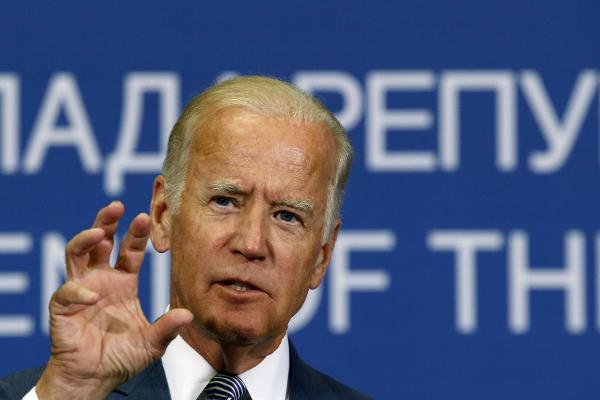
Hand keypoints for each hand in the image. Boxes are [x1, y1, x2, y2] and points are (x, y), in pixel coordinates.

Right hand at [36, 202, 192, 399]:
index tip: (145, 216)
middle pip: (100, 241)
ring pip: (76, 253)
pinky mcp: (63, 307)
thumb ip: (167, 327)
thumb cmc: (122, 357)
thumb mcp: (152, 343)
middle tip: (116, 206)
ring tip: (98, 231)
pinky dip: (78, 291)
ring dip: (85, 238)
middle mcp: (102, 279)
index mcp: (123, 282)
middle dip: (106, 221)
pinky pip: (67, 292)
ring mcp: (81, 290)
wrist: (95, 378)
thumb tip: (188, 314)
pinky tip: (92, 296)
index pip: (130, 250)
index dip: (136, 234)